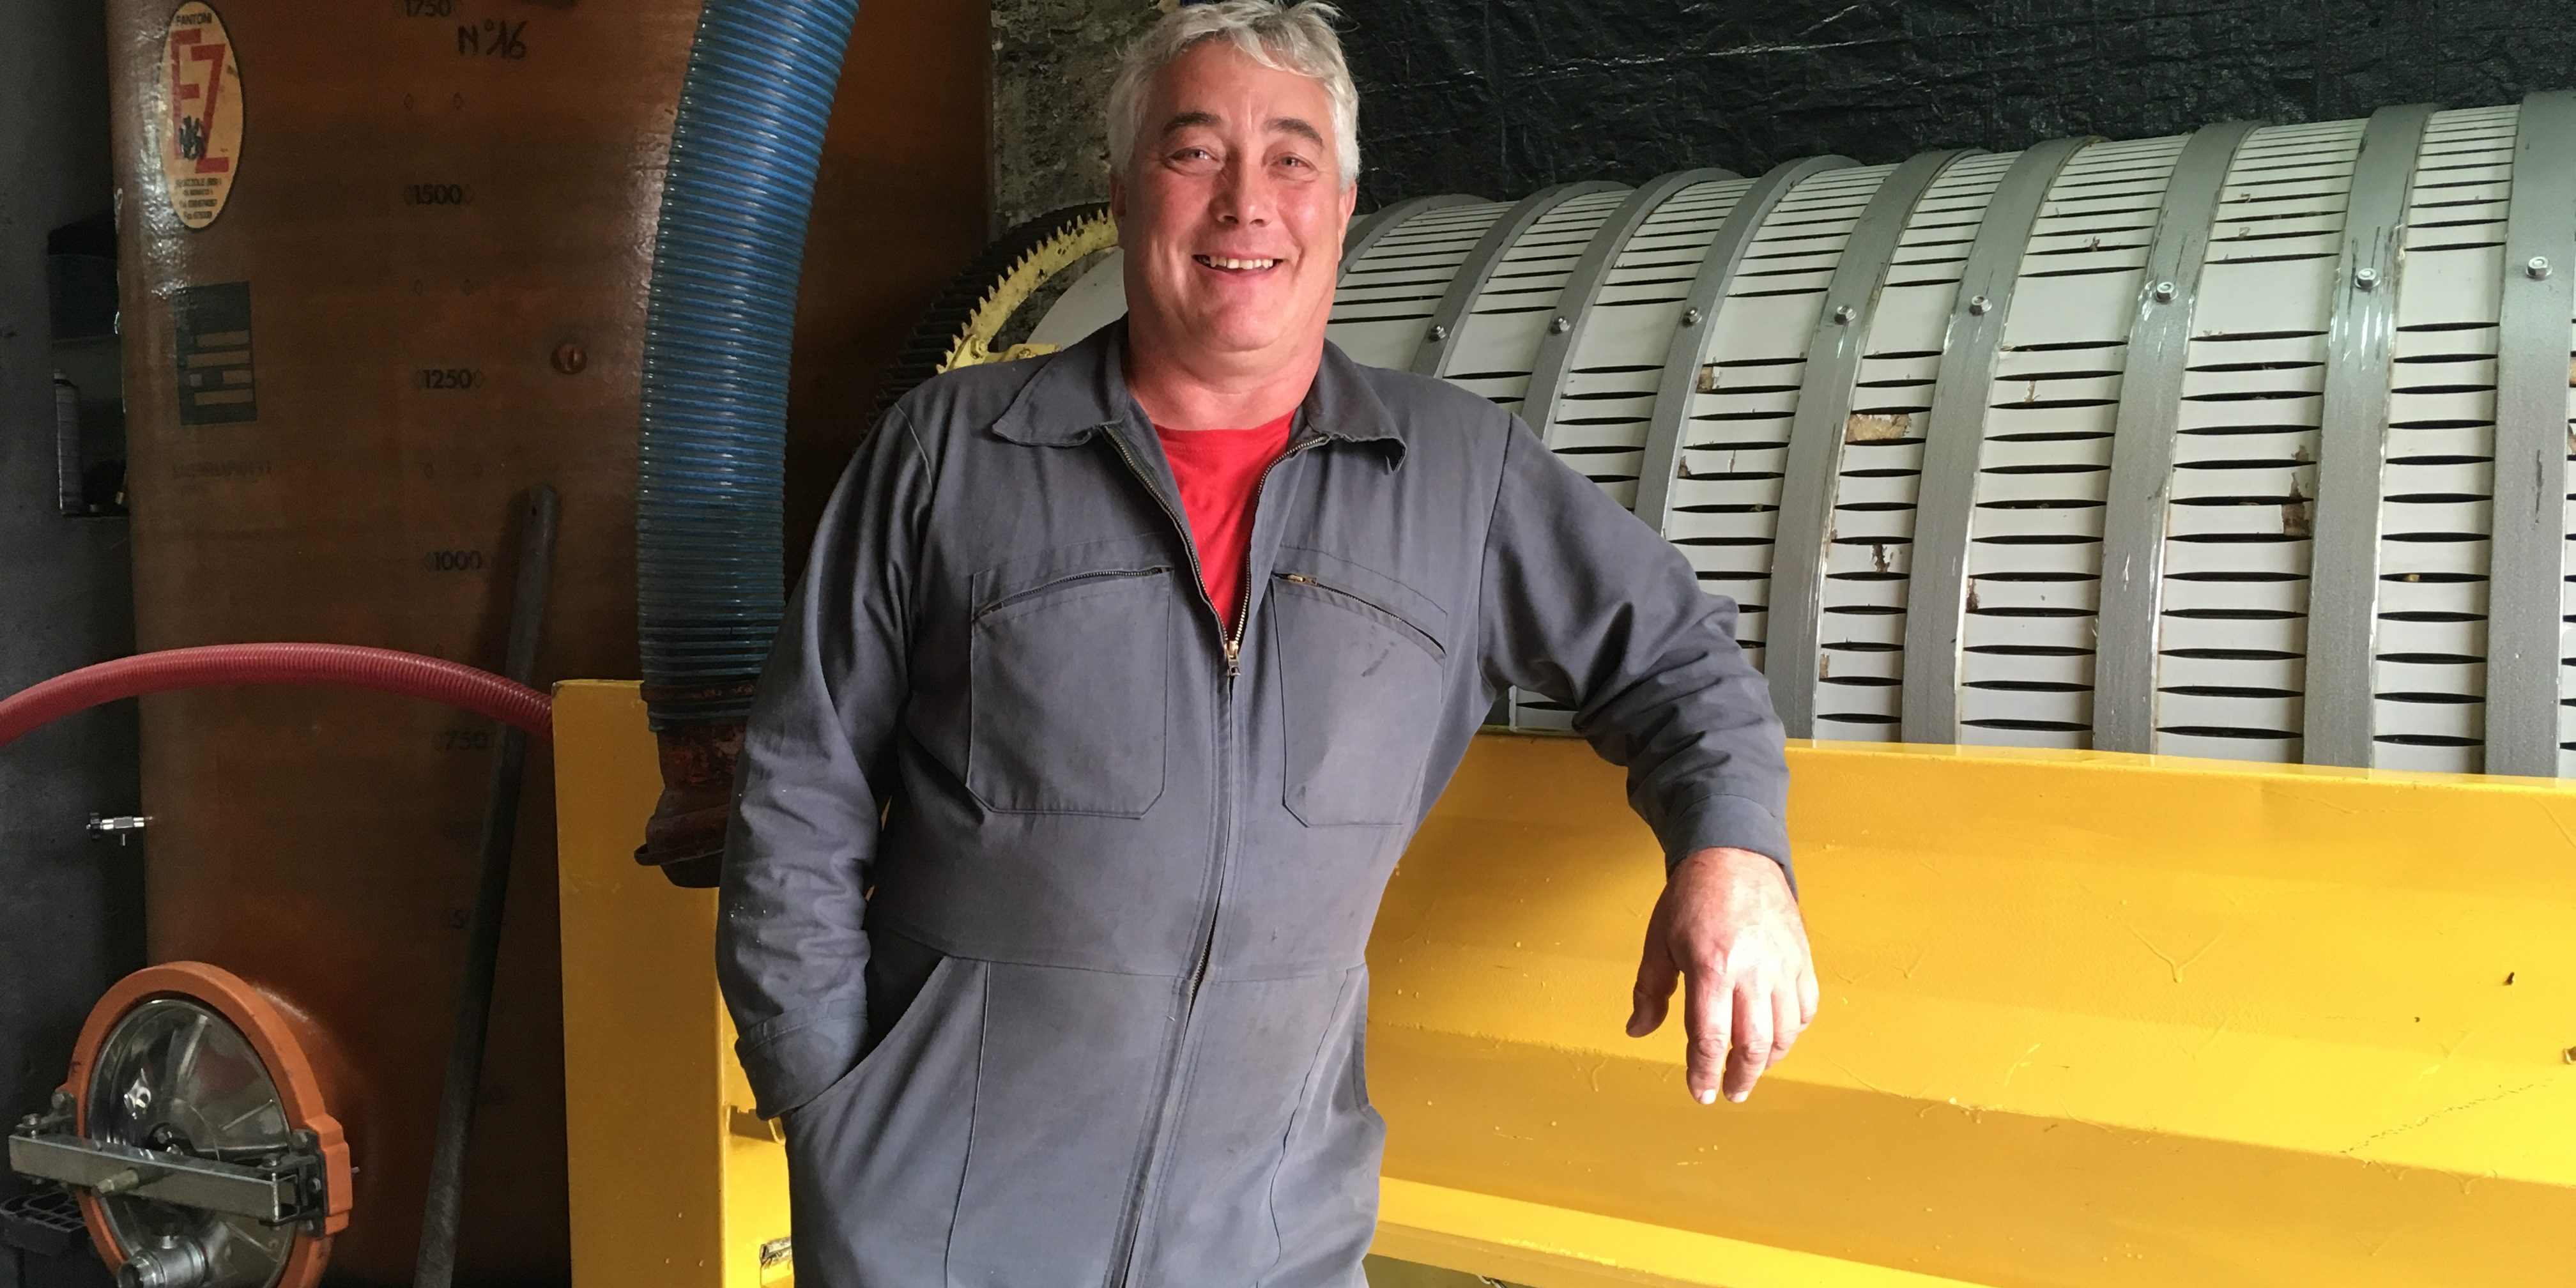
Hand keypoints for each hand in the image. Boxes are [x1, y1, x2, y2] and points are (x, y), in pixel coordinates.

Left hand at [1625, 846, 1816, 1103]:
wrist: (1735, 855)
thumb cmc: (1693, 896)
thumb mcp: (1659, 940)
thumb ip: (1650, 990)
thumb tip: (1638, 1030)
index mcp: (1711, 966)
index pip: (1709, 1037)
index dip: (1704, 1072)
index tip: (1700, 1092)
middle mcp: (1752, 970)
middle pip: (1753, 1044)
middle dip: (1741, 1076)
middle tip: (1730, 1092)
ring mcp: (1783, 964)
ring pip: (1785, 1031)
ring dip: (1768, 1060)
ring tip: (1751, 1069)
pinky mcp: (1803, 957)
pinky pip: (1806, 1008)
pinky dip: (1793, 1031)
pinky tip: (1777, 1038)